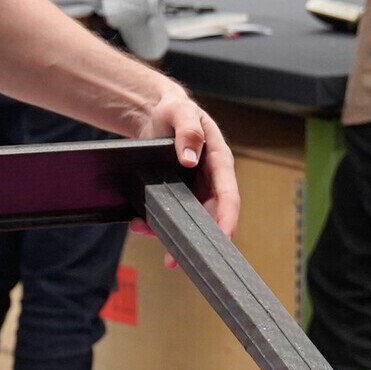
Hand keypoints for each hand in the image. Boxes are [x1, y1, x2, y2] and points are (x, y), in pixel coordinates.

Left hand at [140, 86, 237, 237]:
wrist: (154, 113)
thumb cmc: (174, 110)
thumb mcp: (181, 112)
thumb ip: (188, 131)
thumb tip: (191, 158)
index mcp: (219, 162)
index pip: (229, 196)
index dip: (228, 219)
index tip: (223, 239)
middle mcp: (210, 181)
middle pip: (210, 217)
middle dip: (197, 239)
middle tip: (176, 259)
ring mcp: (193, 189)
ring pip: (189, 219)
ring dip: (173, 234)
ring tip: (150, 238)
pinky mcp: (176, 193)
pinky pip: (170, 213)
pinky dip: (156, 222)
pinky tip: (141, 224)